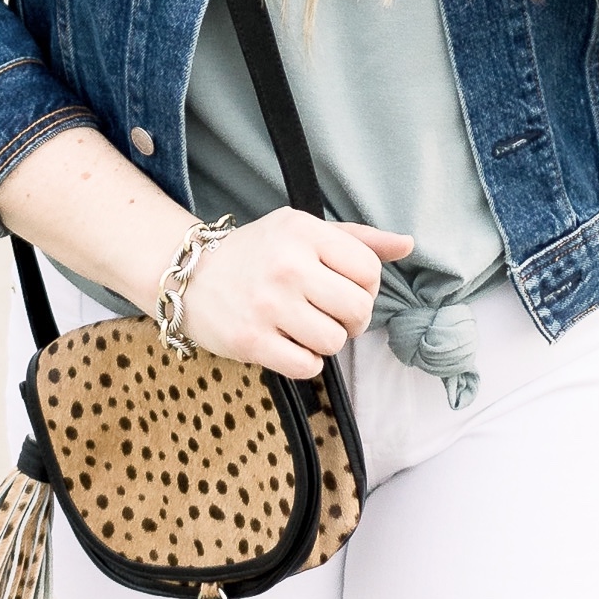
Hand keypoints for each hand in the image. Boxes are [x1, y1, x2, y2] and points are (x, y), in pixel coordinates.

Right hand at [183, 204, 414, 380]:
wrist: (190, 278)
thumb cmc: (258, 254)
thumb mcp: (303, 232)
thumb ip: (358, 239)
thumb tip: (408, 245)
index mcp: (303, 231)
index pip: (369, 270)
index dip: (368, 288)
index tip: (347, 290)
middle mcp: (286, 265)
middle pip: (358, 309)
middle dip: (353, 320)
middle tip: (331, 315)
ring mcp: (267, 304)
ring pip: (335, 341)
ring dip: (327, 342)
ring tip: (306, 328)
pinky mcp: (251, 341)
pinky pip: (308, 366)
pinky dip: (306, 362)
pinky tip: (289, 344)